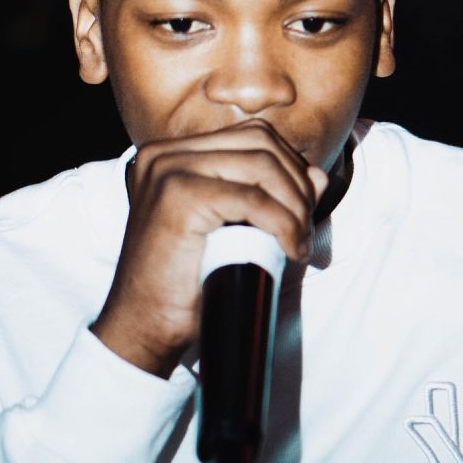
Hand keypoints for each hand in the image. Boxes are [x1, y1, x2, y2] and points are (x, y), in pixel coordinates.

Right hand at [91, 119, 327, 377]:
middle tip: (304, 231)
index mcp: (171, 155)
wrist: (145, 327)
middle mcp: (163, 154)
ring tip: (298, 243)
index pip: (251, 136)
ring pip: (262, 165)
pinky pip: (253, 199)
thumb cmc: (185, 284)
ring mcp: (167, 170)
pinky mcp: (178, 196)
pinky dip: (283, 223)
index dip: (290, 169)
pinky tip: (290, 249)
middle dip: (297, 184)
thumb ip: (267, 195)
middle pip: (260, 141)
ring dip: (295, 205)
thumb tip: (317, 175)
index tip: (302, 213)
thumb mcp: (231, 229)